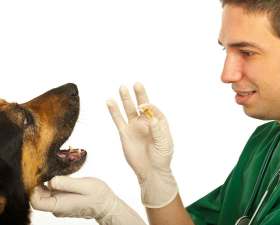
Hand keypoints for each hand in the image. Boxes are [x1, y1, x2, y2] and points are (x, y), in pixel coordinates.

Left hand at [30, 176, 146, 224]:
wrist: (106, 205)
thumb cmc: (98, 196)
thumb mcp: (84, 186)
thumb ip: (67, 183)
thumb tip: (51, 180)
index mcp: (59, 205)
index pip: (35, 201)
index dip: (33, 187)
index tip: (38, 173)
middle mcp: (56, 207)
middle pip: (38, 196)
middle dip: (39, 181)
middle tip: (46, 166)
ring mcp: (59, 204)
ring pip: (45, 193)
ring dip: (46, 181)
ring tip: (55, 169)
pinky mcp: (63, 200)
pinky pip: (53, 192)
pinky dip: (53, 183)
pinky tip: (61, 174)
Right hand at [107, 83, 177, 207]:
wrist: (151, 171)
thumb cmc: (161, 157)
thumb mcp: (163, 143)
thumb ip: (158, 130)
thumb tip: (153, 119)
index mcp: (158, 122)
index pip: (153, 109)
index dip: (149, 106)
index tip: (145, 106)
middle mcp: (146, 122)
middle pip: (142, 105)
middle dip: (139, 94)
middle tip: (136, 84)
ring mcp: (134, 127)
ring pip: (129, 109)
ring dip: (126, 99)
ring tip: (122, 87)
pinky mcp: (124, 133)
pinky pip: (118, 120)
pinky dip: (114, 111)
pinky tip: (110, 101)